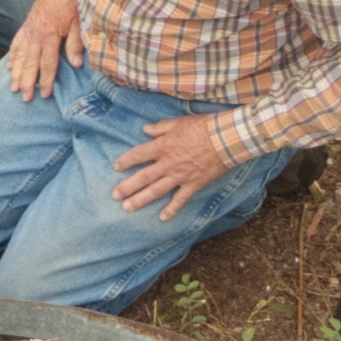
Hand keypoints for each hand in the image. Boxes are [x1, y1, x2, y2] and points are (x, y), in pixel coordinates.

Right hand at [7, 0, 83, 99]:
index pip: (47, 64)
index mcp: (50, 36)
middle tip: (24, 98)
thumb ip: (75, 44)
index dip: (46, 81)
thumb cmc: (71, 3)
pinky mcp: (26, 26)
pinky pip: (16, 44)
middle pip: (29, 64)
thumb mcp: (78, 23)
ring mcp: (28, 31)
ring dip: (16, 73)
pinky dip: (12, 56)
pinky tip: (9, 66)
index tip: (44, 94)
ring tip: (12, 87)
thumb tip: (76, 64)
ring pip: (19, 56)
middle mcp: (36, 36)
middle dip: (26, 82)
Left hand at [111, 113, 227, 220]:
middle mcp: (168, 163)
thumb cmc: (203, 127)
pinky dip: (171, 209)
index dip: (126, 161)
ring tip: (127, 208)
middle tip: (115, 195)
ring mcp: (180, 176)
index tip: (116, 167)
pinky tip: (162, 218)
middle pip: (143, 177)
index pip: (139, 155)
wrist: (226, 139)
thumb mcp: (179, 122)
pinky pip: (180, 200)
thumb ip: (160, 128)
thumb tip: (145, 129)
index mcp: (163, 146)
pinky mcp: (193, 184)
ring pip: (156, 191)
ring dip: (141, 200)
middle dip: (127, 187)